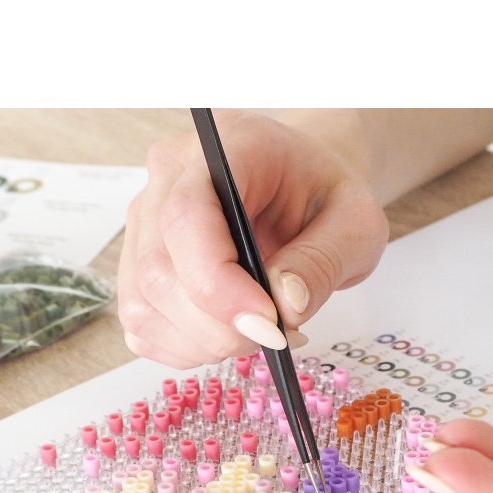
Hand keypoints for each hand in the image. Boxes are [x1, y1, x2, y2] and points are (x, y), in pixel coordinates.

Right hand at [118, 110, 388, 367]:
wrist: (305, 188)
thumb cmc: (325, 197)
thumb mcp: (356, 224)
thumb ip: (323, 262)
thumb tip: (284, 306)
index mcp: (225, 146)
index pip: (187, 216)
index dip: (219, 285)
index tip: (268, 324)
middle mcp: (170, 175)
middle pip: (159, 270)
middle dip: (217, 327)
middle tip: (274, 336)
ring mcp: (145, 219)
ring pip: (143, 304)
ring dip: (203, 342)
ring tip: (258, 333)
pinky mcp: (137, 261)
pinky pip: (142, 323)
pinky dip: (186, 346)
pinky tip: (227, 334)